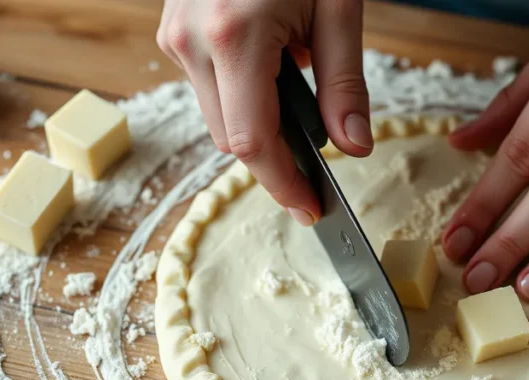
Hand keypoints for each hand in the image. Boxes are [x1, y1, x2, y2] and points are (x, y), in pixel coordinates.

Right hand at [157, 0, 371, 225]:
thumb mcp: (338, 6)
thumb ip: (345, 82)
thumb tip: (356, 146)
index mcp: (233, 35)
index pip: (253, 143)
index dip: (283, 185)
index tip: (311, 210)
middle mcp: (191, 40)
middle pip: (232, 139)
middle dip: (275, 161)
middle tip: (318, 172)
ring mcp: (175, 34)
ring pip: (217, 118)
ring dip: (259, 126)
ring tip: (299, 92)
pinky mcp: (173, 29)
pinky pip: (209, 89)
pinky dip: (243, 98)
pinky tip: (274, 69)